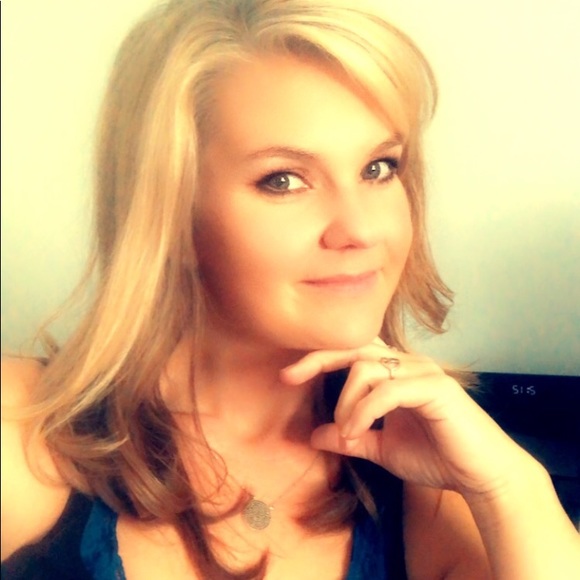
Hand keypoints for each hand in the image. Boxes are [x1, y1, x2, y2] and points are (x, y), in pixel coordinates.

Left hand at [281, 339, 532, 496]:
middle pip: (354, 348)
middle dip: (318, 359)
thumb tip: (314, 436)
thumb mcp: (382, 448)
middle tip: (290, 377)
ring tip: (346, 432)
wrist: (481, 476)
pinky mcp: (436, 388)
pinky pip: (388, 391)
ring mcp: (424, 372)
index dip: (319, 357)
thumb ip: (352, 438)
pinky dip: (364, 411)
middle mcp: (409, 364)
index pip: (352, 352)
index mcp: (396, 372)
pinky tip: (357, 433)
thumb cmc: (436, 457)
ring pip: (367, 369)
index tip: (287, 375)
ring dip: (346, 402)